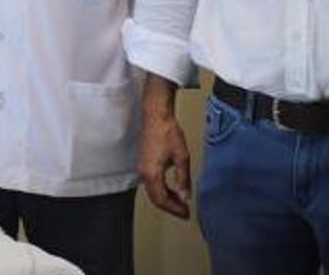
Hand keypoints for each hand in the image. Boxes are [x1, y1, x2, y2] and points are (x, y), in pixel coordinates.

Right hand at [139, 75, 190, 219]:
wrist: (156, 116)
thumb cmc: (168, 132)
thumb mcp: (181, 157)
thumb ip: (183, 179)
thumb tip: (185, 197)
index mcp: (152, 173)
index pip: (162, 199)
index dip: (174, 209)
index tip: (186, 213)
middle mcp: (143, 173)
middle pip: (155, 198)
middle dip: (170, 207)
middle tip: (185, 211)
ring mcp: (141, 168)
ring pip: (152, 192)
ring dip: (166, 199)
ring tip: (180, 202)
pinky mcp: (143, 163)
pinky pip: (150, 183)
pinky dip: (161, 190)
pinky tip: (172, 189)